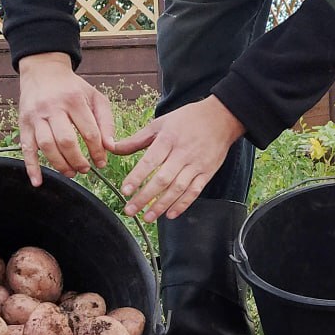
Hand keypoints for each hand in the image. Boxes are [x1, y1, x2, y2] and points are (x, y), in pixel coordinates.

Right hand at [17, 52, 115, 185]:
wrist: (43, 71)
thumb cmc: (73, 88)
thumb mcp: (94, 97)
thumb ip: (106, 121)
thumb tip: (110, 147)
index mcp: (74, 100)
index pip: (89, 132)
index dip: (97, 151)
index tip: (102, 162)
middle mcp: (53, 107)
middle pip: (66, 141)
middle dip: (78, 160)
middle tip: (85, 169)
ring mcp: (36, 116)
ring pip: (47, 146)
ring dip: (60, 164)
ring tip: (71, 172)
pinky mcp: (23, 124)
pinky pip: (26, 148)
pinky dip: (31, 167)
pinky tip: (38, 181)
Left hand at [113, 97, 245, 221]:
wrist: (222, 118)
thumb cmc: (187, 120)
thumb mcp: (160, 124)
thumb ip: (136, 139)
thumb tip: (113, 147)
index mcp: (168, 139)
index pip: (150, 161)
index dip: (137, 177)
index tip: (125, 191)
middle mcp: (183, 153)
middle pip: (162, 179)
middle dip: (144, 197)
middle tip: (130, 210)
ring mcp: (196, 164)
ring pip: (177, 189)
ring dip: (161, 205)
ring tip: (147, 217)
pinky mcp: (207, 173)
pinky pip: (194, 192)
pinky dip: (182, 204)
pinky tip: (170, 214)